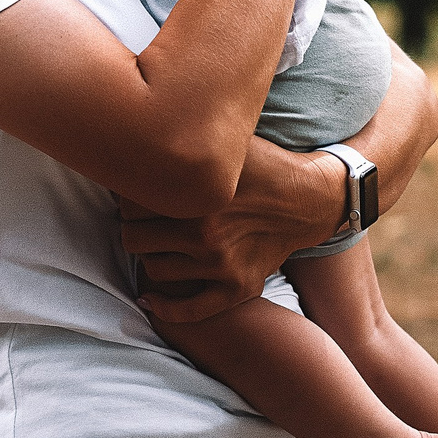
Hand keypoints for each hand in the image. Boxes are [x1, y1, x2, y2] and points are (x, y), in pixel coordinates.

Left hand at [119, 147, 343, 322]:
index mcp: (197, 196)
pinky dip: (165, 307)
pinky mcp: (238, 288)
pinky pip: (191, 310)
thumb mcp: (227, 143)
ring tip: (155, 243)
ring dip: (149, 256)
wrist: (309, 201)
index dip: (128, 195)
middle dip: (133, 226)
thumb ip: (187, 139)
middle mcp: (205, 234)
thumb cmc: (263, 165)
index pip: (131, 202)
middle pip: (134, 237)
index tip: (134, 191)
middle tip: (141, 218)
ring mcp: (221, 266)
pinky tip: (149, 298)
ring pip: (154, 269)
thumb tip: (146, 127)